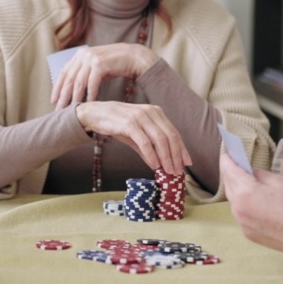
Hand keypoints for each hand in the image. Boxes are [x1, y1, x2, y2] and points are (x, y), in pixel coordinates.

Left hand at [52, 43, 157, 108]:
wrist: (135, 57)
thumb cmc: (116, 64)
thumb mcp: (97, 67)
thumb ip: (85, 73)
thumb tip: (72, 89)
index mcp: (80, 54)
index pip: (64, 72)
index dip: (58, 87)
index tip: (53, 100)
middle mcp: (83, 54)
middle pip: (69, 79)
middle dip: (63, 96)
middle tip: (59, 110)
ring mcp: (91, 58)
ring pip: (78, 83)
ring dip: (75, 98)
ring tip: (73, 110)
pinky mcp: (100, 64)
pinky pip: (92, 83)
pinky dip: (90, 95)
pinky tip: (89, 104)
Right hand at [75, 101, 190, 175]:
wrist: (95, 114)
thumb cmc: (116, 123)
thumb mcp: (136, 136)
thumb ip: (148, 148)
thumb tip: (160, 165)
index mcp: (156, 112)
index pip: (174, 132)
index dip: (182, 149)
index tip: (187, 163)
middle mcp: (151, 112)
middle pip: (170, 136)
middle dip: (176, 156)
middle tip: (177, 171)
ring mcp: (140, 116)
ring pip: (160, 139)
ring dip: (166, 157)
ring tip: (168, 171)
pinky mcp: (130, 123)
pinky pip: (145, 142)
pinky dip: (151, 155)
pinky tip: (154, 165)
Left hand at [220, 153, 282, 259]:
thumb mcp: (277, 180)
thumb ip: (258, 174)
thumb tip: (248, 173)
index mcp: (245, 192)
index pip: (228, 170)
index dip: (227, 160)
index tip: (227, 154)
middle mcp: (238, 209)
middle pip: (228, 186)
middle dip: (231, 175)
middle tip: (237, 166)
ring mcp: (242, 224)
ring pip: (234, 202)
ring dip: (238, 191)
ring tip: (248, 184)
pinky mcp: (248, 234)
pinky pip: (241, 215)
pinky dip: (244, 206)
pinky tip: (256, 203)